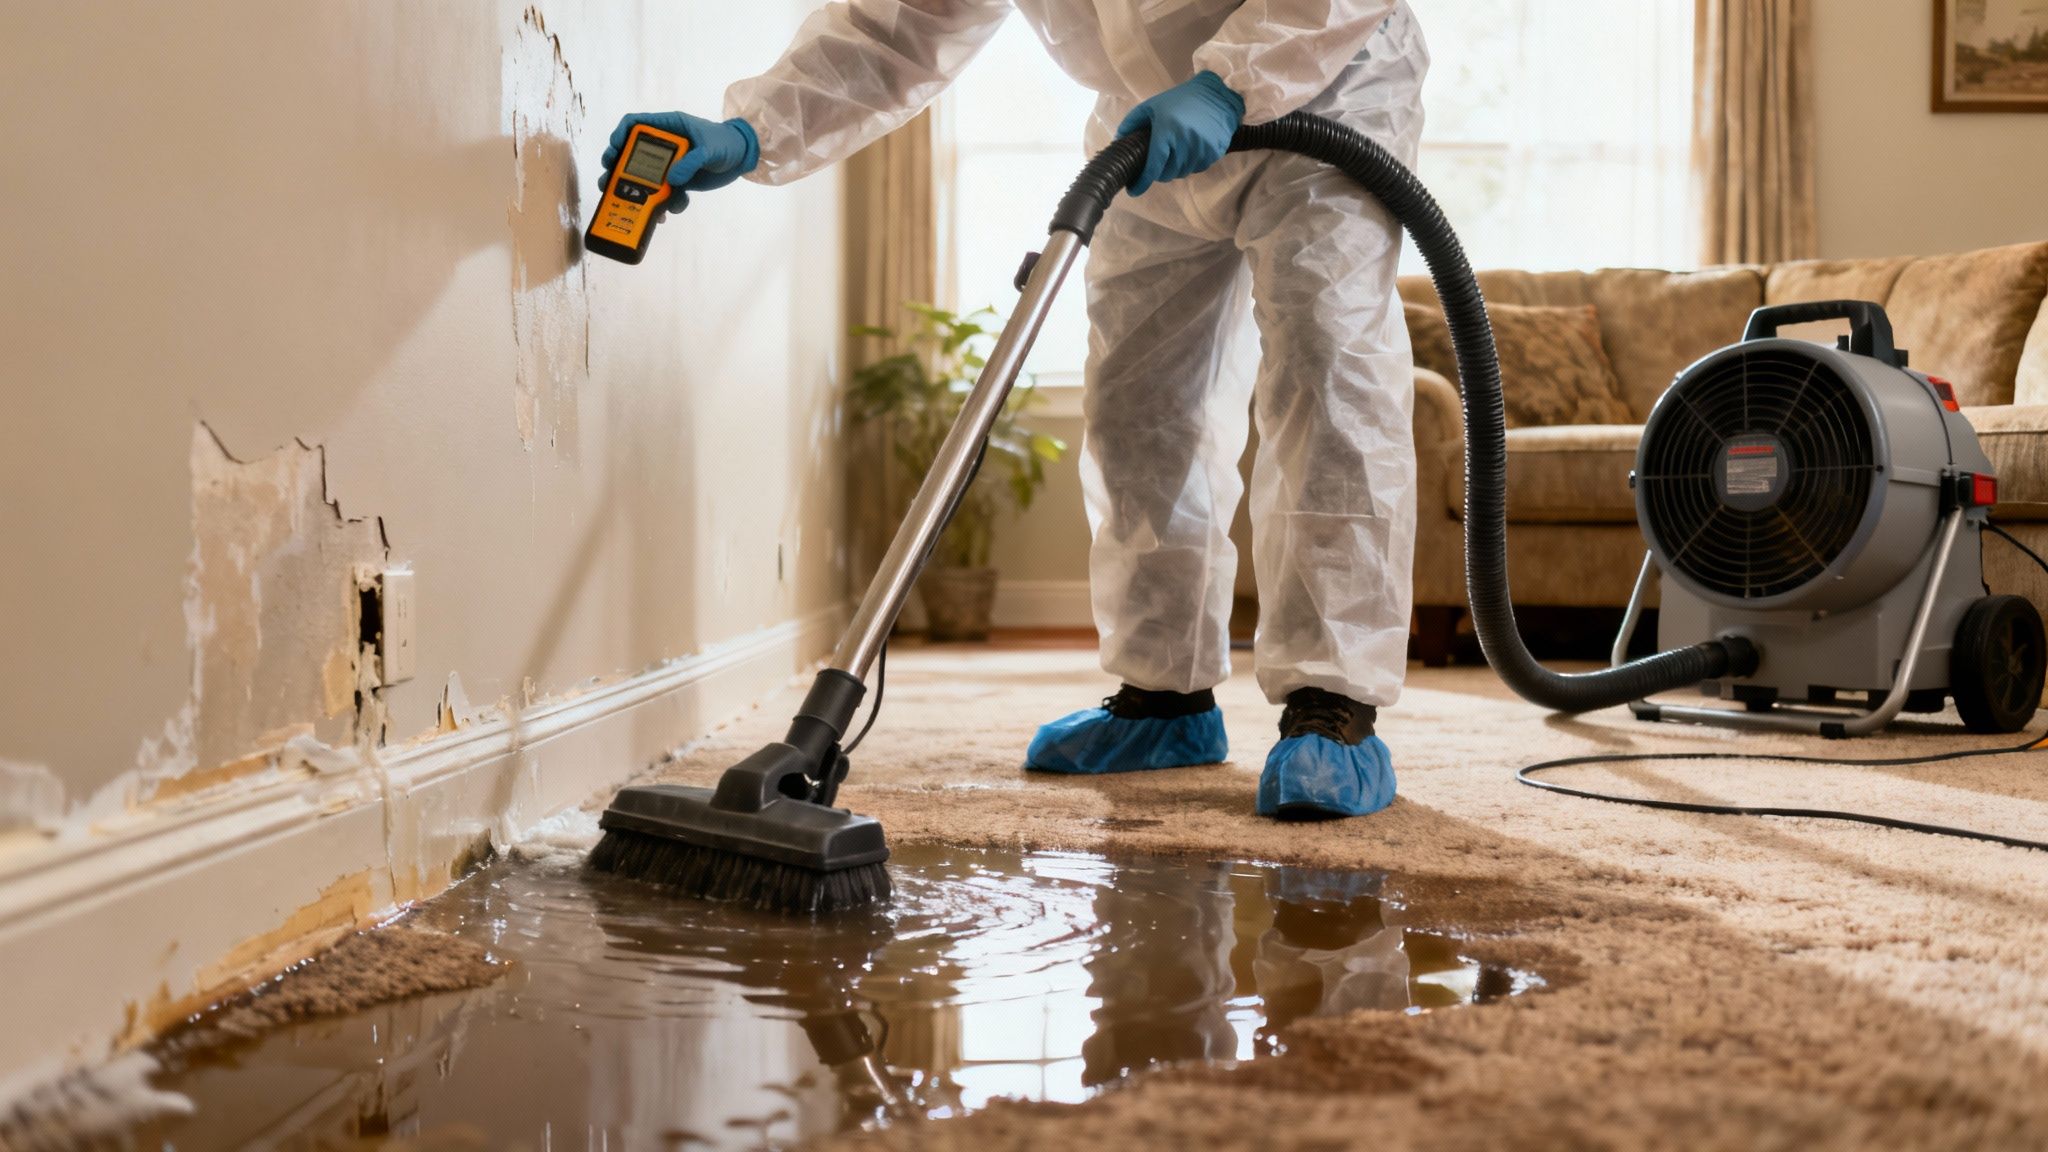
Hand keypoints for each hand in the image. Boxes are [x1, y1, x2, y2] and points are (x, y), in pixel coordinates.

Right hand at [600, 112, 759, 211]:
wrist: (742, 158)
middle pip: (631, 153)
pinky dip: (660, 205)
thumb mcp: (709, 149)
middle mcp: (664, 145)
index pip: (635, 124)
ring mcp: (669, 164)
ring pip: (643, 177)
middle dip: (618, 167)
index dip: (621, 134)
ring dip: (634, 191)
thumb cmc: (726, 143)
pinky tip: (663, 215)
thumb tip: (672, 180)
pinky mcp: (677, 181)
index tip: (615, 148)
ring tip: (626, 201)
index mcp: (668, 127)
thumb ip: (691, 162)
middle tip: (608, 180)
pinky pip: (662, 193)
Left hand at [1115, 72, 1244, 195]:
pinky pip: (1197, 168)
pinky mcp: (1214, 152)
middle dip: (1159, 173)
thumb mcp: (1152, 106)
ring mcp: (1201, 148)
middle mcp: (1184, 142)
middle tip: (1157, 164)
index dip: (1142, 182)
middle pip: (1167, 174)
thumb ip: (1132, 123)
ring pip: (1182, 173)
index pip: (1153, 166)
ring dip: (1175, 169)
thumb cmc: (1180, 99)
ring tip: (1174, 155)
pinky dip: (1190, 165)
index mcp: (1166, 131)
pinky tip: (1188, 151)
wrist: (1217, 95)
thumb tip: (1118, 141)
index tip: (1133, 191)